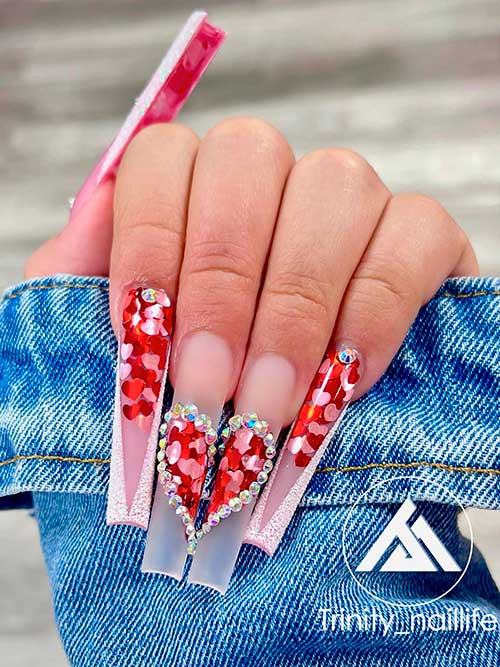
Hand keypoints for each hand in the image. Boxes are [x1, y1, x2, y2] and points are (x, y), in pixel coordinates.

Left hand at [26, 117, 477, 423]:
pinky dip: (374, 312)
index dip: (149, 242)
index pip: (165, 157)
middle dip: (223, 286)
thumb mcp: (120, 342)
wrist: (291, 446)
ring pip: (334, 186)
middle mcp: (275, 176)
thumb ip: (86, 276)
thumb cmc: (197, 390)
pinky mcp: (423, 238)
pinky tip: (345, 379)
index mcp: (196, 187)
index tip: (141, 341)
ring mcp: (353, 199)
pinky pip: (413, 234)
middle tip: (208, 389)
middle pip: (250, 158)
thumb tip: (94, 214)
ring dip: (294, 309)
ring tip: (269, 404)